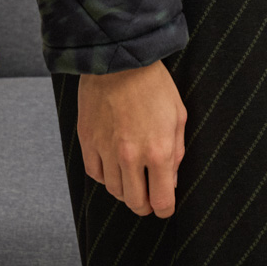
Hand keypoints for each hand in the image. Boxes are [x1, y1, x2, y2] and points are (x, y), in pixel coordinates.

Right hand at [77, 61, 186, 218]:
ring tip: (133, 177)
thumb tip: (171, 179)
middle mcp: (130, 157)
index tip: (165, 203)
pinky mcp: (88, 141)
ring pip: (115, 191)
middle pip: (136, 203)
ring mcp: (106, 151)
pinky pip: (96, 174)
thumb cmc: (153, 83)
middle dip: (146, 204)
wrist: (119, 58)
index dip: (165, 207)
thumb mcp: (178, 114)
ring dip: (126, 190)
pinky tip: (114, 164)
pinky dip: (106, 175)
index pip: (161, 201)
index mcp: (158, 151)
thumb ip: (176, 152)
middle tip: (149, 195)